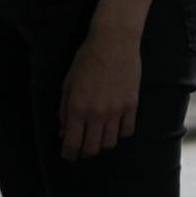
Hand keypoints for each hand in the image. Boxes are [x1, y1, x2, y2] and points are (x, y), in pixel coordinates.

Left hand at [57, 30, 140, 159]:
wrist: (114, 41)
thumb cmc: (86, 59)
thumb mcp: (68, 82)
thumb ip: (64, 109)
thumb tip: (63, 132)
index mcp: (78, 107)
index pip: (72, 144)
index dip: (69, 154)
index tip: (68, 155)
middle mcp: (97, 113)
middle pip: (92, 149)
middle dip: (85, 151)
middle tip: (83, 145)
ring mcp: (116, 111)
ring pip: (110, 143)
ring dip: (103, 142)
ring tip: (99, 133)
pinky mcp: (132, 105)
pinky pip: (127, 131)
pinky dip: (120, 132)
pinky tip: (115, 124)